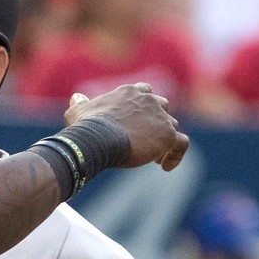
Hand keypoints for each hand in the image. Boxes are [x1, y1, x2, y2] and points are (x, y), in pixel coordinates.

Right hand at [65, 83, 188, 170]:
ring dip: (164, 140)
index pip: (145, 92)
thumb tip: (76, 97)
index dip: (143, 107)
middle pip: (162, 108)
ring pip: (172, 126)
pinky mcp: (167, 135)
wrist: (97, 139)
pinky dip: (176, 154)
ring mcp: (160, 117)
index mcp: (130, 93)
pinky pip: (181, 143)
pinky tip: (166, 166)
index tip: (136, 122)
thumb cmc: (86, 127)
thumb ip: (81, 104)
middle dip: (156, 122)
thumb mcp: (79, 112)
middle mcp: (148, 100)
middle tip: (145, 141)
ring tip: (152, 159)